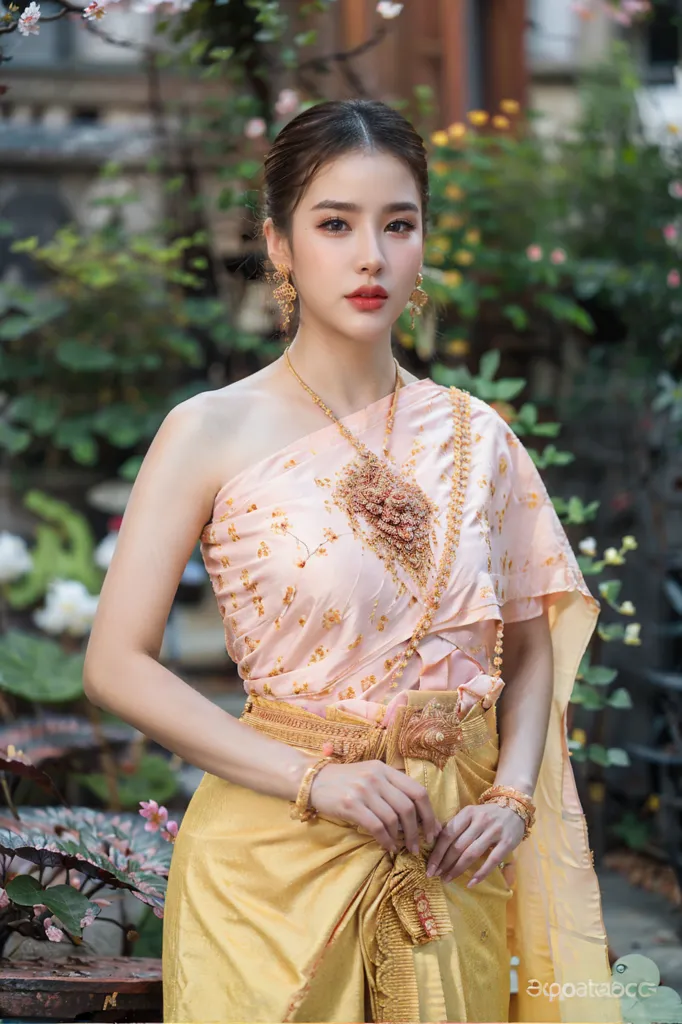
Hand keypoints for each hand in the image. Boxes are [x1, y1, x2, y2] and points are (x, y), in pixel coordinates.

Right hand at [309, 760, 441, 854]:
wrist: (313, 780)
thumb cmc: (345, 781)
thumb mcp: (370, 775)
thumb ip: (392, 788)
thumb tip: (417, 815)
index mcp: (385, 769)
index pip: (417, 790)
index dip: (429, 813)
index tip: (433, 830)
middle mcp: (376, 777)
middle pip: (409, 807)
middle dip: (418, 830)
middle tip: (419, 845)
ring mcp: (363, 790)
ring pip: (394, 819)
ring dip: (402, 838)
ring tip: (403, 848)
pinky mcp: (351, 805)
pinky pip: (376, 827)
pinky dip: (386, 840)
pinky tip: (388, 846)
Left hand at [425, 801, 524, 884]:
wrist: (515, 807)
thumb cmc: (487, 815)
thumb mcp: (471, 814)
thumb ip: (456, 826)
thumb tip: (435, 844)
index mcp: (468, 813)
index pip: (448, 834)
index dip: (437, 852)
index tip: (429, 866)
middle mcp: (480, 820)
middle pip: (458, 845)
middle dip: (444, 863)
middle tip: (435, 875)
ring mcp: (494, 831)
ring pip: (472, 853)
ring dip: (457, 869)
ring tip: (448, 879)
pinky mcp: (507, 842)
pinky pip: (492, 861)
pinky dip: (480, 874)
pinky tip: (470, 883)